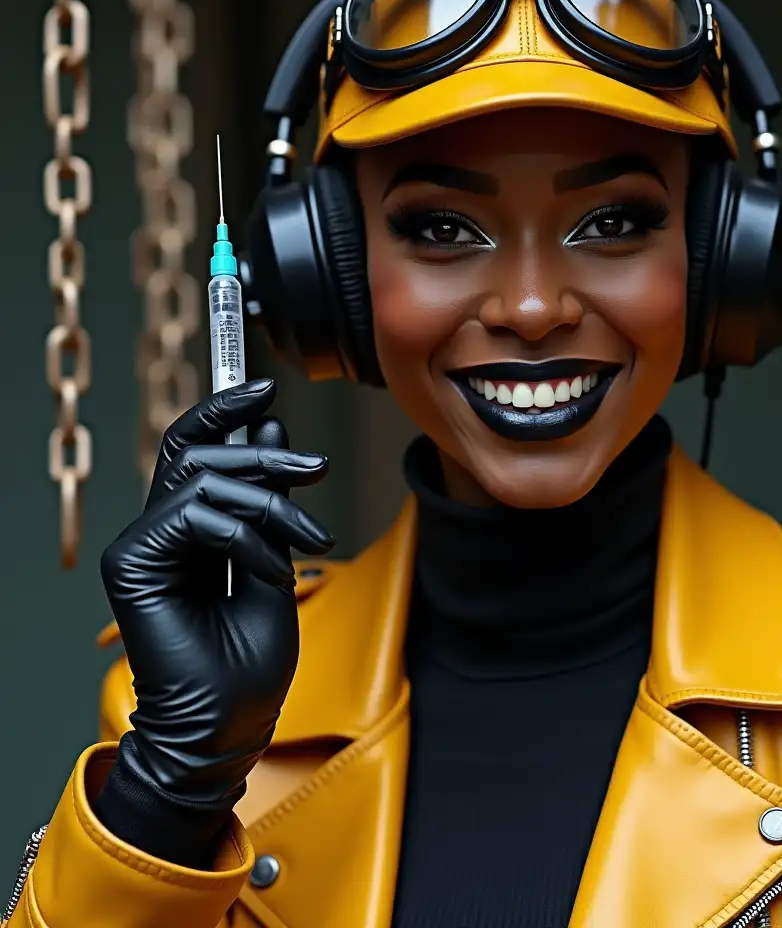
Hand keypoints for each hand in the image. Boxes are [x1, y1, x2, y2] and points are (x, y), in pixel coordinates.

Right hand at [99, 379, 332, 805]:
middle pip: (198, 452)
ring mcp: (143, 546)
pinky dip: (247, 536)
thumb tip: (270, 433)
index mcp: (191, 529)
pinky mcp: (134, 563)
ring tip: (311, 541)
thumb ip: (270, 503)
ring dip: (271, 502)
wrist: (227, 725)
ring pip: (204, 478)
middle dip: (265, 451)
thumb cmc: (249, 661)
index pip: (196, 449)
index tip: (268, 388)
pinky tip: (273, 569)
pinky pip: (196, 516)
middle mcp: (161, 530)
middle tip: (316, 467)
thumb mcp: (276, 562)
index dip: (224, 410)